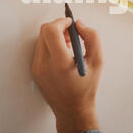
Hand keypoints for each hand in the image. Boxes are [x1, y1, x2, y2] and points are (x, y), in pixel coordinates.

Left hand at [31, 17, 103, 132]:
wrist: (72, 110)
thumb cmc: (86, 88)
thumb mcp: (97, 61)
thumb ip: (92, 38)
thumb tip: (79, 24)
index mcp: (60, 63)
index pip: (51, 31)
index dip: (61, 22)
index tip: (70, 23)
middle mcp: (44, 65)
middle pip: (44, 32)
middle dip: (58, 27)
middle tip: (70, 34)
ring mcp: (37, 68)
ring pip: (41, 39)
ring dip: (53, 36)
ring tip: (68, 45)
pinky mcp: (34, 70)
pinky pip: (40, 49)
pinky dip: (50, 45)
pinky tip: (61, 54)